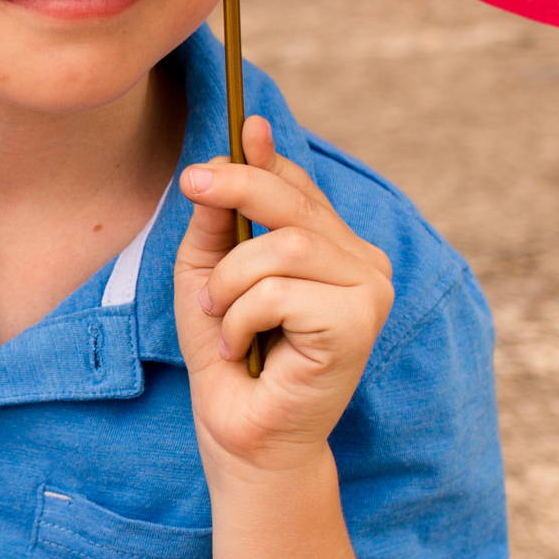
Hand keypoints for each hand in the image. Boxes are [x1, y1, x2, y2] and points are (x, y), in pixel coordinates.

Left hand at [175, 115, 392, 475]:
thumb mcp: (207, 275)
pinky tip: (245, 349)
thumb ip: (217, 221)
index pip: (300, 189)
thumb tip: (221, 155)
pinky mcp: (358, 323)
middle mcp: (363, 264)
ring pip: (284, 247)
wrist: (243, 434)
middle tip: (189, 184)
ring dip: (230, 284)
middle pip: (295, 203)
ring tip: (221, 319)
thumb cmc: (230, 357)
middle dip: (235, 189)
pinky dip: (242, 318)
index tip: (245, 123)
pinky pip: (280, 292)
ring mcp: (369, 292)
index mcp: (333, 250)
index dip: (268, 158)